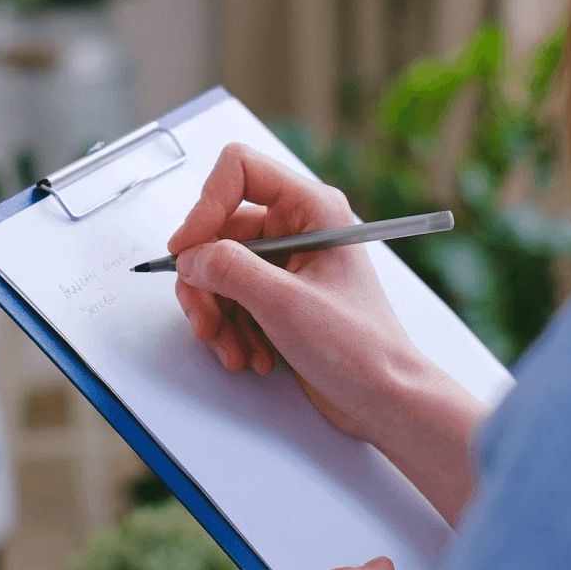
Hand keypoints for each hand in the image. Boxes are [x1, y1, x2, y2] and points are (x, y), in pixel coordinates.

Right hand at [169, 143, 420, 443]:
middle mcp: (296, 226)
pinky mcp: (275, 292)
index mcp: (311, 208)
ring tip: (233, 349)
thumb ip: (230, 269)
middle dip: (206, 281)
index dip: (206, 204)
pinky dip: (228, 328)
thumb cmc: (358, 349)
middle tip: (206, 322)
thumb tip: (190, 256)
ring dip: (216, 313)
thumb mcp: (285, 303)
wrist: (383, 400)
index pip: (239, 170)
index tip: (187, 248)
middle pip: (218, 230)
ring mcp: (284, 261)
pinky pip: (228, 296)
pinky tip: (248, 355)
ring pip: (216, 268)